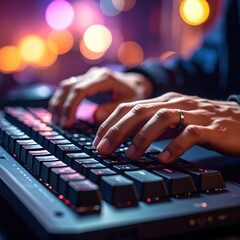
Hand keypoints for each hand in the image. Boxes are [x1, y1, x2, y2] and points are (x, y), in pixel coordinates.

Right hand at [48, 67, 152, 127]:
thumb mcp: (130, 103)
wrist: (137, 83)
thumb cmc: (135, 93)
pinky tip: (60, 112)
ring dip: (59, 103)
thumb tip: (94, 116)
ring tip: (57, 120)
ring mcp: (89, 76)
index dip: (71, 107)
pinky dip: (62, 100)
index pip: (80, 90)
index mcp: (104, 78)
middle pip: (69, 87)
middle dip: (61, 106)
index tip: (67, 123)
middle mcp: (94, 74)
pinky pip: (69, 88)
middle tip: (60, 125)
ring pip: (66, 86)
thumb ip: (113, 109)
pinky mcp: (86, 81)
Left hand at [93, 92, 239, 163]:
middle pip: (139, 111)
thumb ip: (151, 125)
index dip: (110, 122)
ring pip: (161, 118)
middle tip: (102, 149)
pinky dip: (174, 146)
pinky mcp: (210, 127)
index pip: (130, 107)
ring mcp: (193, 113)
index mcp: (164, 101)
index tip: (97, 140)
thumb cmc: (202, 122)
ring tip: (129, 156)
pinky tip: (163, 159)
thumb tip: (126, 137)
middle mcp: (175, 103)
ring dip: (142, 138)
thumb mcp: (172, 121)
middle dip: (117, 130)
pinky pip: (189, 134)